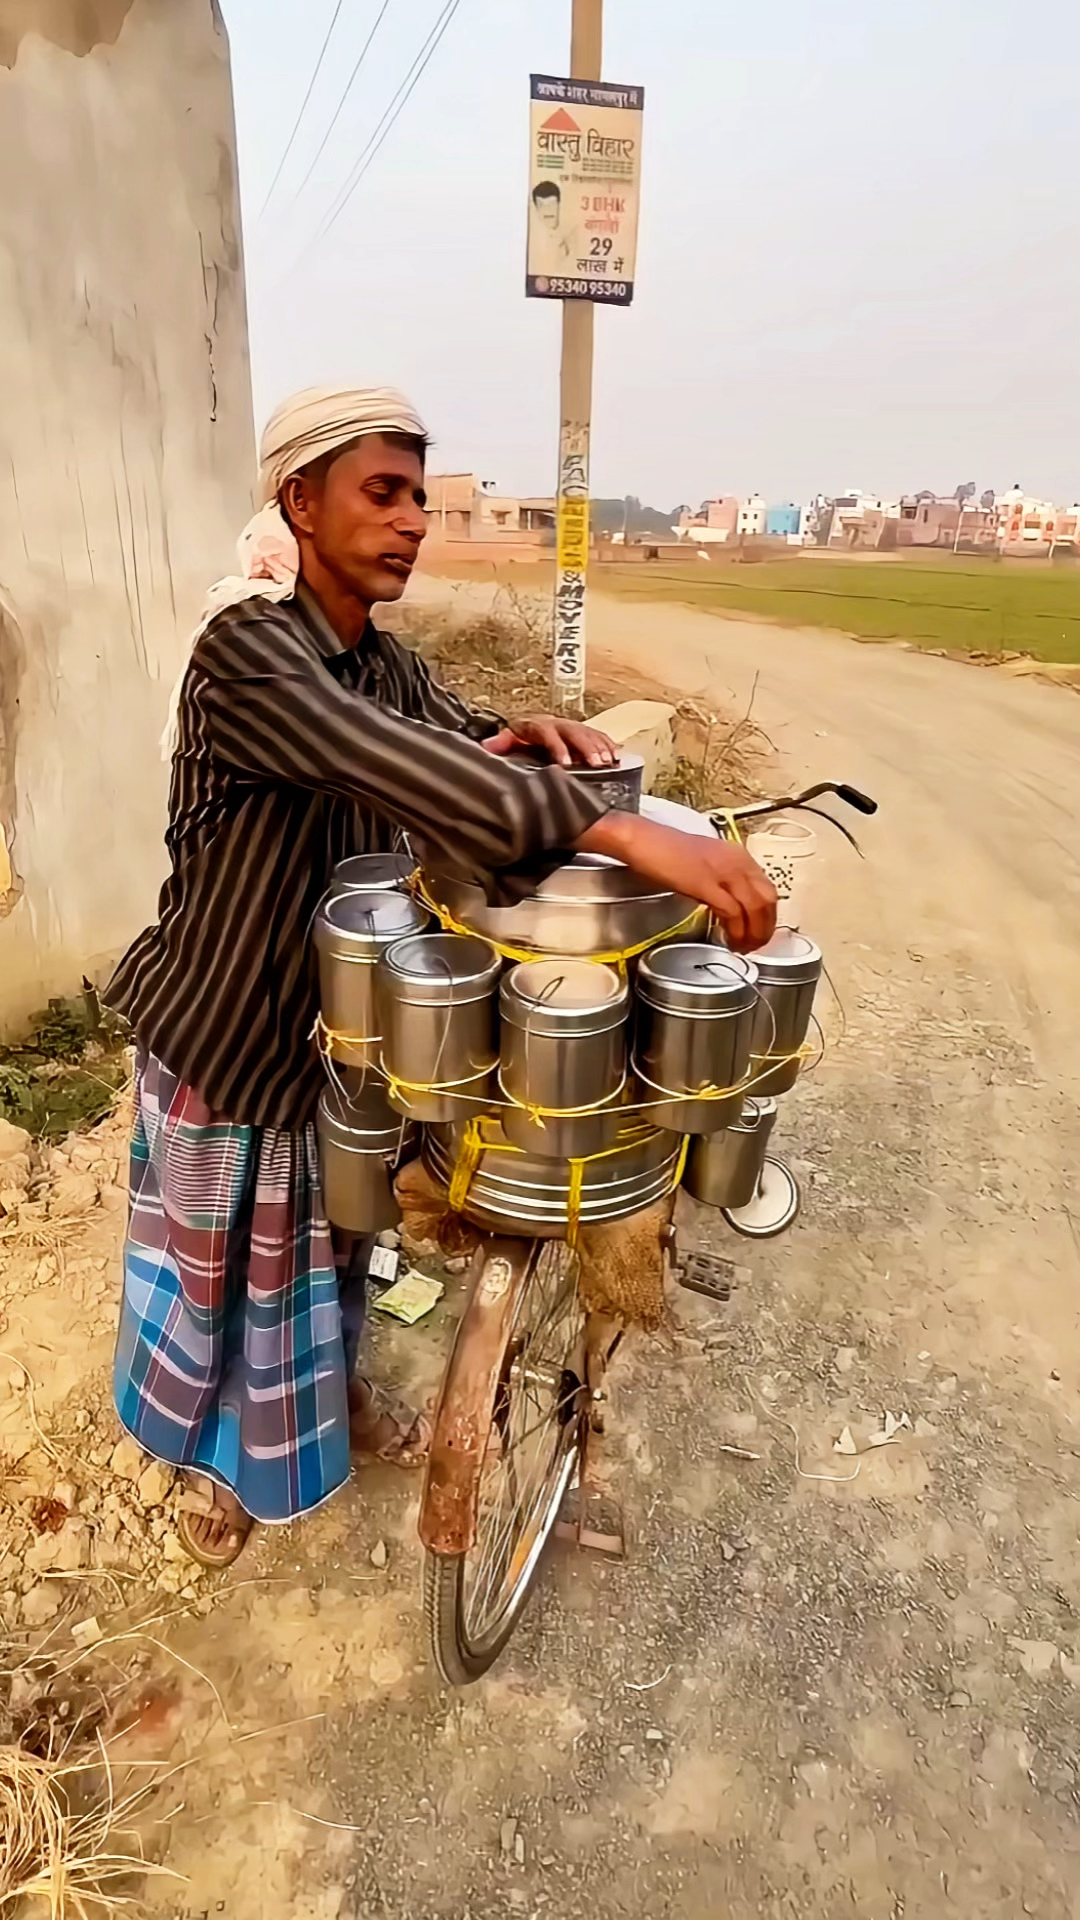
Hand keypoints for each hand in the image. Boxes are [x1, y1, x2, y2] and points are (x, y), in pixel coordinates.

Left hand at [482, 714, 617, 769]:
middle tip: (596, 763)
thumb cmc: (522, 738)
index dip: (558, 747)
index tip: (566, 763)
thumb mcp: (510, 740)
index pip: (548, 733)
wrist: (531, 729)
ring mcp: (572, 727)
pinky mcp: (583, 733)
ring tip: (609, 762)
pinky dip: (609, 745)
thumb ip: (501, 744)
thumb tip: (486, 746)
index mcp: (538, 725)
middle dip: (586, 747)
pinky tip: (617, 756)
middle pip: (574, 731)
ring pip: (589, 733)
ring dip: (600, 747)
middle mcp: (558, 724)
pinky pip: (599, 736)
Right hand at [578, 814, 777, 953]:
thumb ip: (723, 879)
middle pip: (767, 900)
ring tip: (742, 947)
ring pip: (755, 908)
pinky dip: (734, 930)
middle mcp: (737, 862)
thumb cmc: (667, 850)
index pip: (768, 889)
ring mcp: (723, 872)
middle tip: (754, 945)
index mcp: (738, 856)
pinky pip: (732, 912)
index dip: (768, 915)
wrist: (644, 840)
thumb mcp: (706, 862)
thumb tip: (730, 902)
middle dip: (765, 928)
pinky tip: (728, 939)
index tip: (760, 931)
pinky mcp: (706, 884)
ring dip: (752, 933)